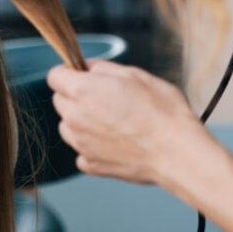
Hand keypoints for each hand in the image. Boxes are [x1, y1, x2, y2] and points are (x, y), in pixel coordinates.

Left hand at [47, 59, 204, 184]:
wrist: (178, 153)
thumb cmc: (162, 112)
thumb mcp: (135, 75)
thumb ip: (103, 68)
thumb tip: (87, 67)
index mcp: (82, 91)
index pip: (54, 76)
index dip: (68, 73)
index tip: (81, 76)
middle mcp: (74, 117)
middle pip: (59, 101)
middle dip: (75, 97)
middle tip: (105, 99)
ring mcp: (79, 143)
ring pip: (67, 126)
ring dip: (80, 122)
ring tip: (112, 123)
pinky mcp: (90, 164)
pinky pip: (81, 150)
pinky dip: (92, 146)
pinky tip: (115, 143)